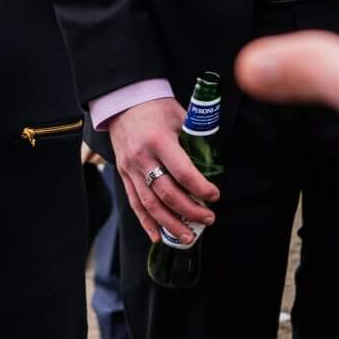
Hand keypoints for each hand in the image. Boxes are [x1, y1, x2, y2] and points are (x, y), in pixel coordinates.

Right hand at [107, 95, 216, 245]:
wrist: (123, 102)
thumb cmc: (157, 108)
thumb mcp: (180, 117)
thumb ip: (195, 140)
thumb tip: (214, 163)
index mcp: (159, 141)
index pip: (183, 172)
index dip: (201, 188)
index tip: (215, 196)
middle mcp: (142, 158)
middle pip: (167, 194)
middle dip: (190, 211)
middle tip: (208, 219)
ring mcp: (130, 169)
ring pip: (150, 204)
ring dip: (170, 224)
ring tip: (188, 237)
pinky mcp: (123, 175)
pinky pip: (134, 203)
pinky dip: (146, 222)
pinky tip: (158, 236)